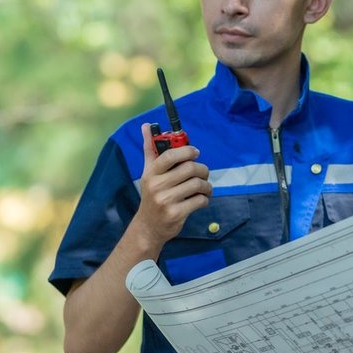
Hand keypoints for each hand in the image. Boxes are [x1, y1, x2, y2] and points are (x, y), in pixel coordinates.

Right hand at [132, 123, 211, 244]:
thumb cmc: (152, 196)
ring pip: (197, 184)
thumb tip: (145, 125)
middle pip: (190, 168)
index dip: (187, 150)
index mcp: (151, 173)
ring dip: (206, 186)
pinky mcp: (175, 213)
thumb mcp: (148, 173)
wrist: (148, 227)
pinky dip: (205, 199)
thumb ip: (150, 150)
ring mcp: (166, 200)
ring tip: (204, 188)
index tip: (196, 152)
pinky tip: (201, 200)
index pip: (170, 155)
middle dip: (202, 170)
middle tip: (204, 173)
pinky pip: (200, 200)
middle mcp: (156, 185)